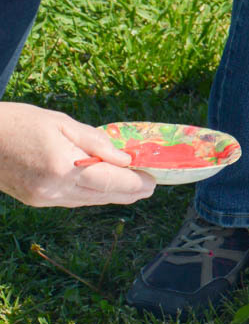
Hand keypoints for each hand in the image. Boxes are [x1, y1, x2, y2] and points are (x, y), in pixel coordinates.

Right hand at [0, 103, 156, 206]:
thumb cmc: (19, 122)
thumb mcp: (62, 123)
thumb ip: (96, 142)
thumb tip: (126, 158)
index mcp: (64, 166)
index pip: (112, 181)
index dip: (136, 183)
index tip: (154, 180)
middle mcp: (55, 189)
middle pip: (103, 195)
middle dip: (129, 192)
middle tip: (150, 185)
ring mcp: (44, 198)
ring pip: (89, 201)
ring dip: (112, 195)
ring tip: (132, 187)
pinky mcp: (35, 200)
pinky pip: (73, 200)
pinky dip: (90, 194)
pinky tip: (101, 187)